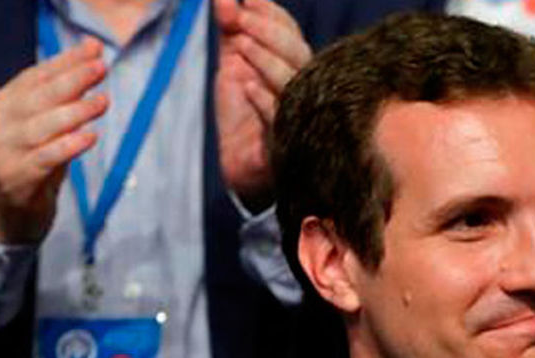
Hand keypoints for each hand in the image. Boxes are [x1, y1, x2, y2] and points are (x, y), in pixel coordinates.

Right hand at [0, 37, 107, 243]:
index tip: (94, 48)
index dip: (66, 60)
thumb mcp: (48, 118)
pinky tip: (90, 136)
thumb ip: (68, 89)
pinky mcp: (18, 177)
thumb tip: (94, 53)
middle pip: (39, 97)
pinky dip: (68, 146)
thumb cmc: (36, 151)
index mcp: (7, 101)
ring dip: (74, 112)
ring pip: (42, 127)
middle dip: (72, 80)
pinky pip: (46, 159)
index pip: (38, 75)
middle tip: (100, 68)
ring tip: (103, 101)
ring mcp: (6, 150)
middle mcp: (2, 122)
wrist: (9, 202)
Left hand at [214, 0, 310, 210]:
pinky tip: (246, 85)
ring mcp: (298, 116)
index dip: (271, 14)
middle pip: (297, 53)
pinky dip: (264, 101)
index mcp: (294, 66)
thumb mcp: (234, 66)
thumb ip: (230, 32)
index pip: (290, 33)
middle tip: (239, 18)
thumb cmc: (243, 116)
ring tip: (239, 45)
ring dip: (266, 60)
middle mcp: (304, 88)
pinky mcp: (285, 144)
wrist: (241, 165)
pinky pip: (280, 121)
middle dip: (268, 31)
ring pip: (293, 83)